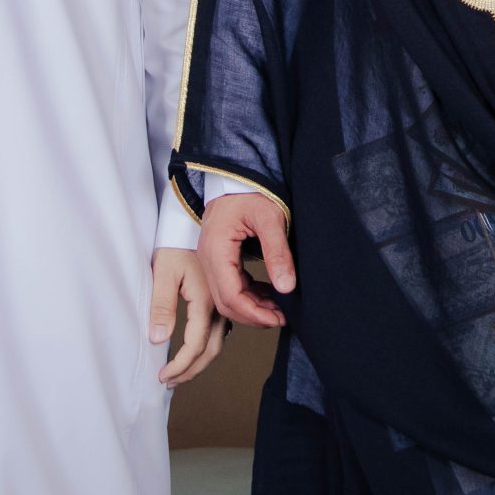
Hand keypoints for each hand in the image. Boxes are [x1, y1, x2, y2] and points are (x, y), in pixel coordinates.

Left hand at [149, 247, 225, 383]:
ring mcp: (223, 302)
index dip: (180, 365)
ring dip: (199, 362)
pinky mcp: (221, 299)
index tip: (163, 376)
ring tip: (180, 373)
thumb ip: (161, 307)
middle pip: (211, 350)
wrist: (190, 224)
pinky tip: (195, 351)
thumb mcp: (163, 273)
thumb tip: (158, 339)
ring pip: (218, 342)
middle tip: (170, 382)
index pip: (195, 345)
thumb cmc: (175, 246)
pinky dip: (207, 347)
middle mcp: (219, 305)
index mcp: (205, 300)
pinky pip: (220, 331)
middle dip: (191, 370)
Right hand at [199, 191, 294, 329]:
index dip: (254, 313)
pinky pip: (230, 285)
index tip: (277, 318)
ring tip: (279, 309)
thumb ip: (278, 252)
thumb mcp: (270, 217)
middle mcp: (208, 257)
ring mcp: (211, 259)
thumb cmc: (251, 191)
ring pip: (227, 297)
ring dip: (252, 307)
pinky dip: (249, 295)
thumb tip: (286, 286)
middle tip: (281, 317)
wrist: (238, 175)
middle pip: (226, 302)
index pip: (230, 295)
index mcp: (216, 249)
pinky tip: (269, 295)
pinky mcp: (219, 257)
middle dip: (253, 315)